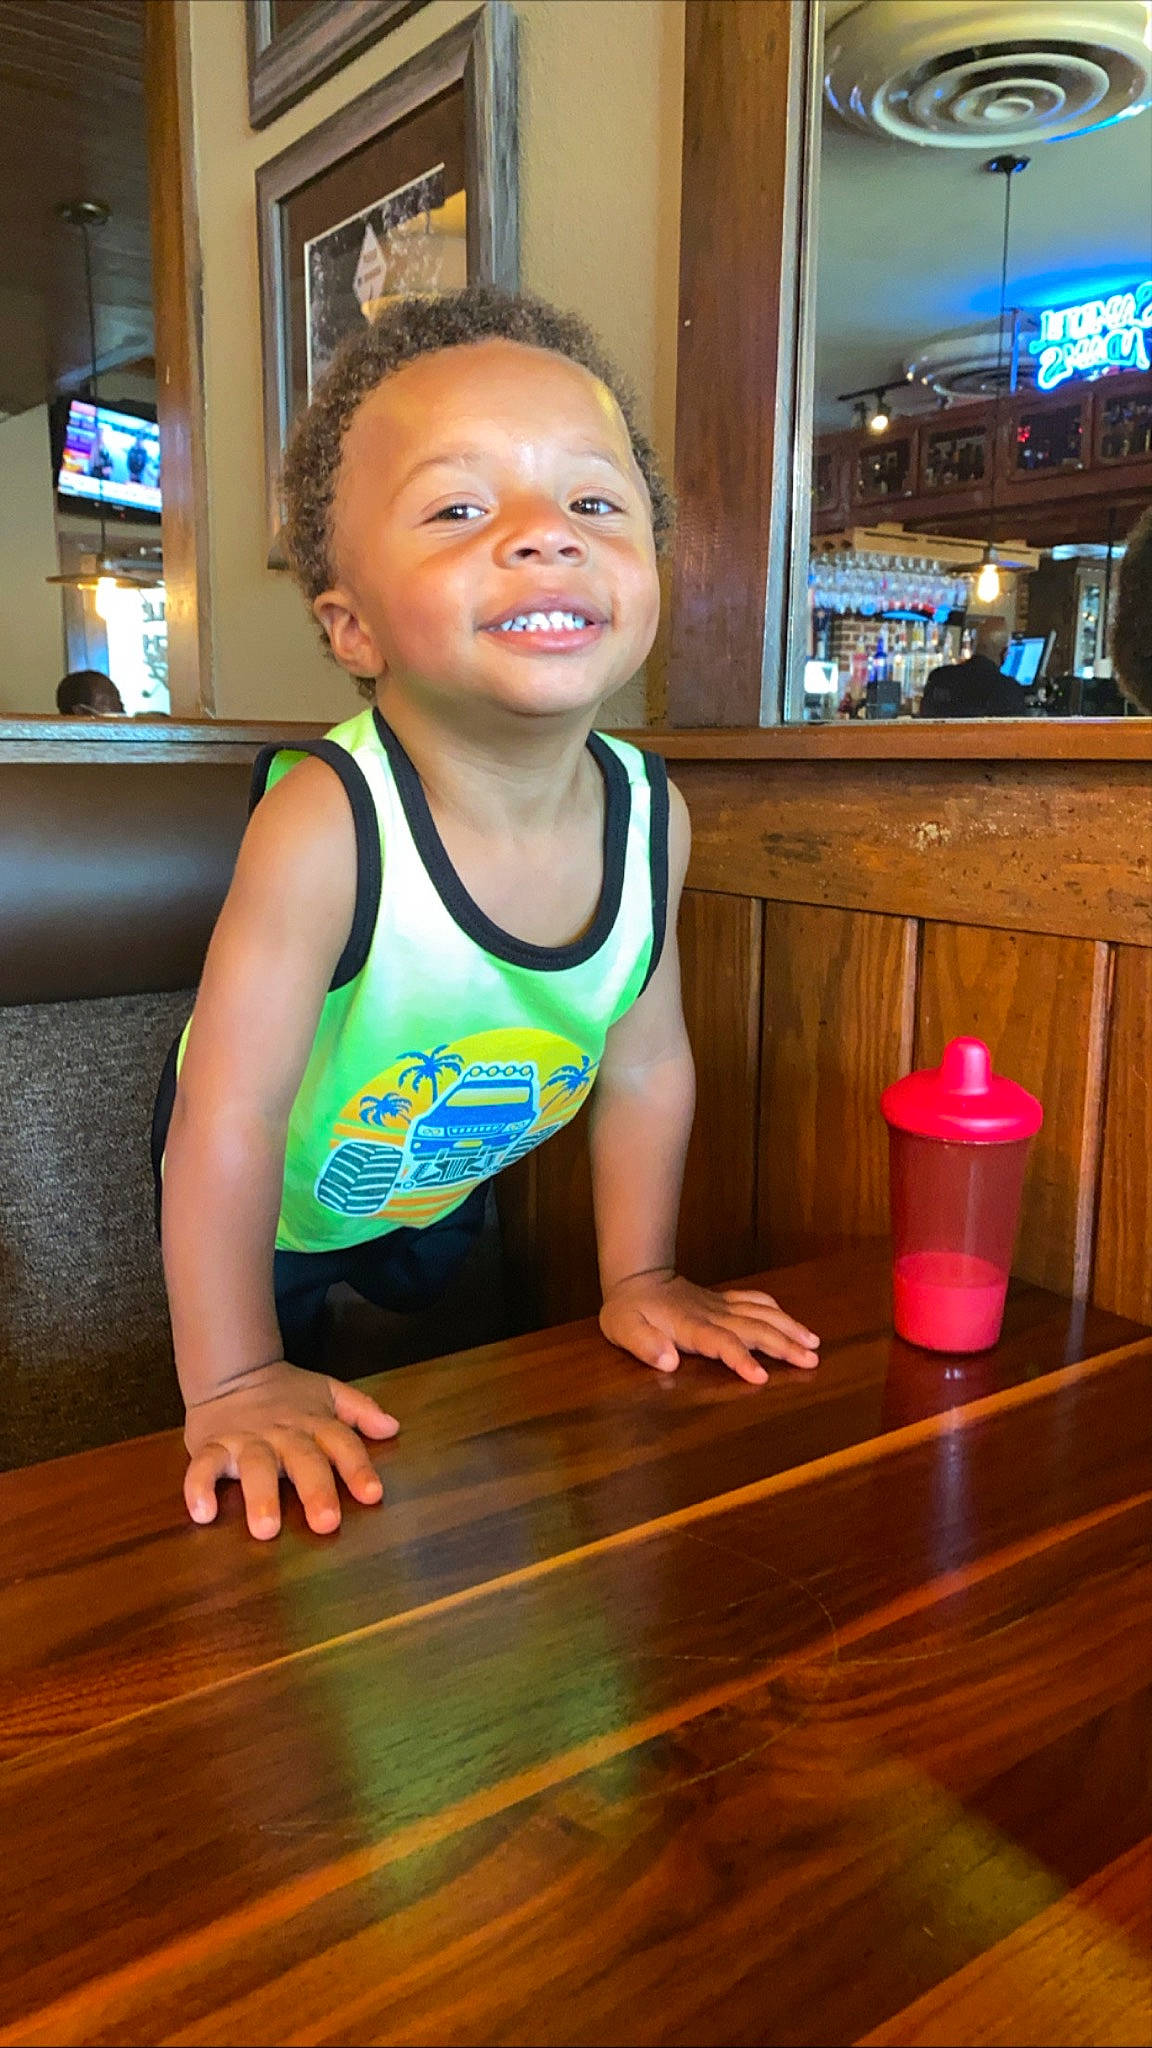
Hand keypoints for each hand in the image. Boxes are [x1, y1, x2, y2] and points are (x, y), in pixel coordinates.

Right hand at [183, 1360, 398, 1538]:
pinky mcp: (212, 1445)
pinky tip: (202, 1513)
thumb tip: (393, 1427)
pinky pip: (203, 1466)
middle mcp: (283, 1433)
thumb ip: (361, 1410)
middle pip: (303, 1460)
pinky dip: (198, 1488)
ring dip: (261, 1496)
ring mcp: (246, 1439)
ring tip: (266, 1529)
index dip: (357, 1468)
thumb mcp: (328, 1393)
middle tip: (326, 1523)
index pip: (342, 1443)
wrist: (233, 1371)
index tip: (372, 1495)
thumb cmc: (287, 1394)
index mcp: (314, 1423)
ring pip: (255, 1466)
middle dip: (316, 1490)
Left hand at [599, 1270, 819, 1384]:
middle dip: (783, 1344)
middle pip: (754, 1328)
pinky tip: (792, 1321)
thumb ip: (644, 1344)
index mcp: (690, 1326)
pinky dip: (775, 1310)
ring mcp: (720, 1305)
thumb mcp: (622, 1329)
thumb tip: (668, 1361)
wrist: (636, 1278)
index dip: (741, 1359)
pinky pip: (754, 1300)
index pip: (721, 1342)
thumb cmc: (628, 1311)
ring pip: (761, 1313)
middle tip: (811, 1360)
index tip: (761, 1376)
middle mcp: (712, 1314)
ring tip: (814, 1343)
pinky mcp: (723, 1300)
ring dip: (788, 1327)